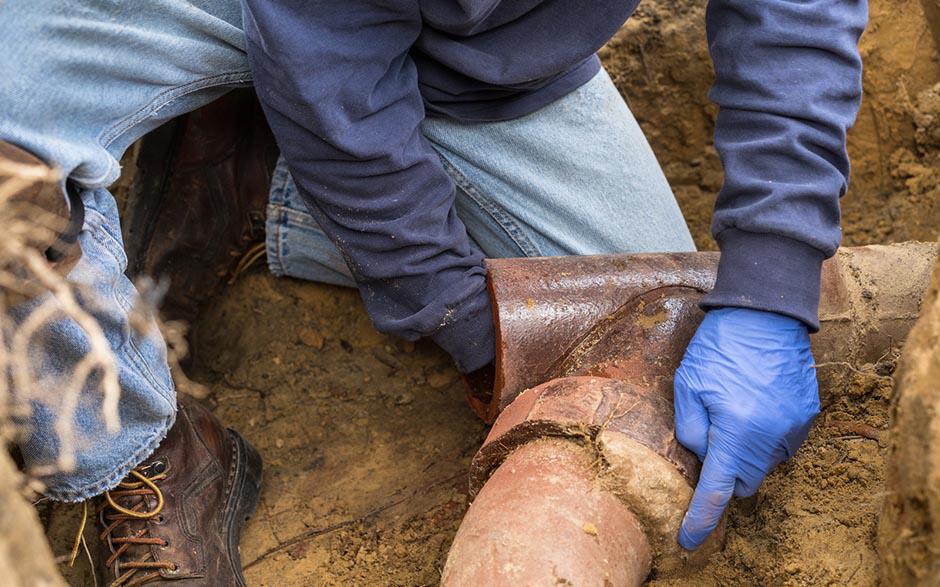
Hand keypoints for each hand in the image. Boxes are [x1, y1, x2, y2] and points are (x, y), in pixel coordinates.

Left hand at [673, 307, 819, 549]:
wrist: (766, 311)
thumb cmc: (720, 345)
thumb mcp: (687, 383)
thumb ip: (690, 429)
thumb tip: (701, 457)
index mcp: (736, 430)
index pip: (716, 490)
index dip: (701, 520)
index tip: (689, 540)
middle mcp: (769, 436)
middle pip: (743, 481)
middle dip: (724, 472)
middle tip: (710, 437)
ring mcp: (793, 427)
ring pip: (763, 464)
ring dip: (745, 452)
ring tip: (734, 410)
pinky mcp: (807, 416)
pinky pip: (781, 443)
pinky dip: (764, 437)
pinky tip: (754, 404)